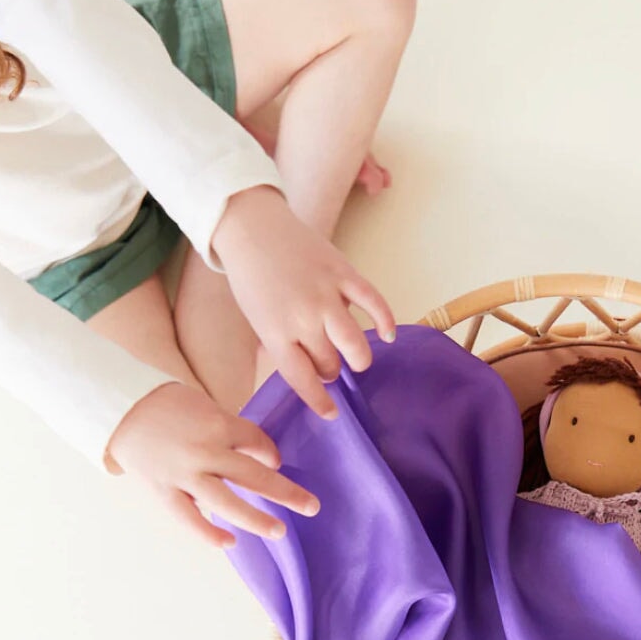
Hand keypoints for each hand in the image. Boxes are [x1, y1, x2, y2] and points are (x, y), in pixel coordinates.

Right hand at [105, 381, 320, 549]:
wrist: (121, 408)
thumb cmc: (168, 406)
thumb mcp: (206, 406)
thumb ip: (232, 431)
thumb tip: (262, 458)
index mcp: (218, 425)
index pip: (258, 444)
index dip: (270, 455)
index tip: (272, 463)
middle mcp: (205, 451)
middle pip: (254, 476)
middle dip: (286, 493)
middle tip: (312, 506)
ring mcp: (184, 474)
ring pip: (227, 502)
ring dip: (256, 519)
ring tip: (279, 531)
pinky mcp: (164, 490)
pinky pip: (189, 518)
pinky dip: (209, 533)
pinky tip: (230, 542)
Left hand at [210, 185, 395, 420]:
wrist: (252, 226)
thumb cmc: (252, 276)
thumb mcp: (256, 318)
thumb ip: (279, 345)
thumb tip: (304, 371)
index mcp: (276, 333)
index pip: (302, 379)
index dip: (319, 401)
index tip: (331, 413)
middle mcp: (302, 319)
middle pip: (330, 363)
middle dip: (332, 370)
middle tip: (330, 364)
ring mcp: (325, 295)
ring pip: (353, 343)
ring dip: (358, 358)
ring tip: (357, 358)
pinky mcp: (343, 273)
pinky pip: (373, 302)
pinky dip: (385, 321)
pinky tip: (388, 335)